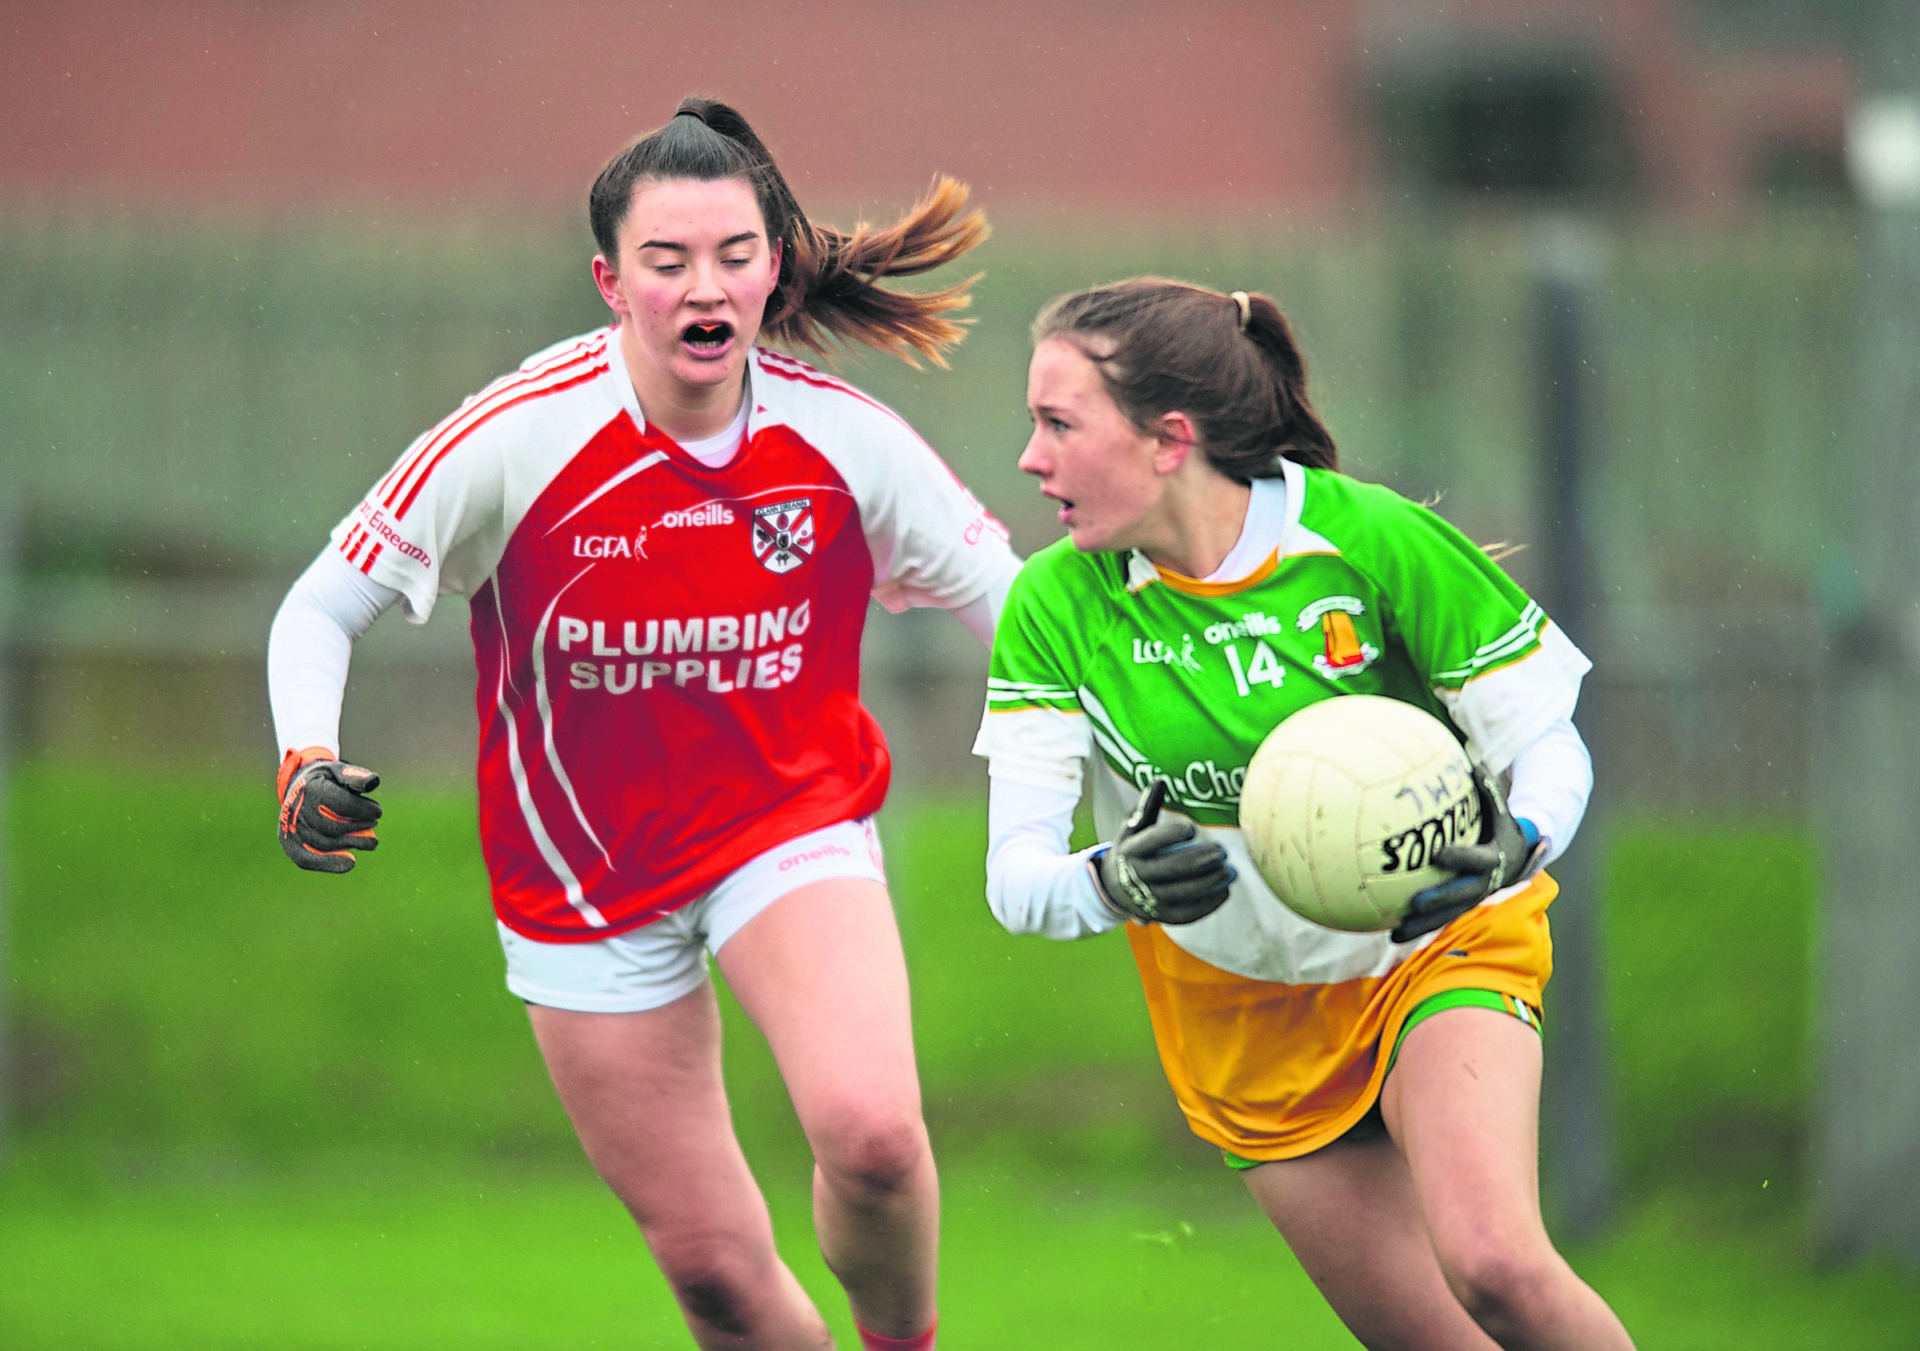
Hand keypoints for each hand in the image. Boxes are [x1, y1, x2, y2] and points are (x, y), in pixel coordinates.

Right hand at [277, 746, 382, 872]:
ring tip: (372, 842)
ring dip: (351, 844)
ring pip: (323, 844)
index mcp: (311, 790)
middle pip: (334, 827)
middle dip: (359, 827)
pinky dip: (328, 863)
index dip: (364, 810)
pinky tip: (350, 863)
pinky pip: (306, 859)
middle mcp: (297, 810)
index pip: (342, 805)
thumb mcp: (339, 771)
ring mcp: (290, 828)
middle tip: (374, 824)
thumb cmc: (325, 779)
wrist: (299, 786)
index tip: (378, 812)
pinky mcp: (289, 843)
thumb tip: (373, 782)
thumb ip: (356, 777)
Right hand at [1090, 778, 1236, 924]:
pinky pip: (1187, 913)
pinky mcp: (1162, 916)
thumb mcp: (1131, 827)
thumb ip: (1147, 806)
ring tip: (1229, 871)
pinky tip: (1224, 891)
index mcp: (1130, 851)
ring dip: (1209, 882)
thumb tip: (1160, 781)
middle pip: (1171, 869)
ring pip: (1182, 892)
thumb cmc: (1130, 850)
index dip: (1171, 835)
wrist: (1113, 889)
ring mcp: (1149, 899)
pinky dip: (1207, 904)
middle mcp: (1138, 876)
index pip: (1151, 842)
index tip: (1191, 829)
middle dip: (1199, 860)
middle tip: (1222, 851)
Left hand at [1391, 766, 1544, 942]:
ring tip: (1394, 936)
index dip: (1460, 857)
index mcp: (1494, 858)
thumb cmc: (1502, 824)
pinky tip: (1388, 934)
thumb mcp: (1500, 807)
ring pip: (1447, 916)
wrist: (1521, 854)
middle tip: (1416, 904)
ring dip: (1422, 927)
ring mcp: (1473, 898)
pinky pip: (1439, 918)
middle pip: (1461, 896)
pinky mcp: (1461, 907)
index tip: (1438, 854)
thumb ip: (1488, 789)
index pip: (1476, 860)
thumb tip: (1472, 762)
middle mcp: (1485, 883)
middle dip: (1440, 901)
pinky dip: (1417, 927)